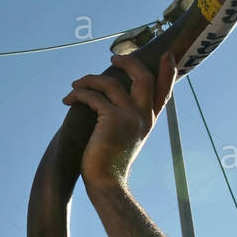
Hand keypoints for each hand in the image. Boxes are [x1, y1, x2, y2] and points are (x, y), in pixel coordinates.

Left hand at [62, 51, 176, 189]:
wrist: (106, 181)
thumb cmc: (111, 161)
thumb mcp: (127, 137)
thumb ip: (129, 117)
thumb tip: (114, 94)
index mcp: (149, 120)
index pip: (164, 91)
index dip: (168, 72)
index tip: (167, 55)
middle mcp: (143, 116)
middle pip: (143, 77)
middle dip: (128, 62)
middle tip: (114, 58)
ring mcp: (130, 117)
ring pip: (111, 83)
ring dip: (90, 79)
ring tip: (77, 84)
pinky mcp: (112, 119)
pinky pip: (93, 96)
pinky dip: (78, 94)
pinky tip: (68, 99)